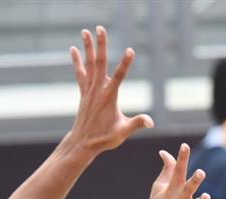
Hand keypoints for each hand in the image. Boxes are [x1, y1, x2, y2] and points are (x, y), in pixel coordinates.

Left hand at [66, 26, 152, 154]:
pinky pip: (80, 73)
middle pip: (100, 63)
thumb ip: (136, 124)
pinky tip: (74, 49)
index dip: (125, 64)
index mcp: (108, 98)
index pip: (119, 77)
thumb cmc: (104, 138)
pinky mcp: (84, 92)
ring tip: (86, 31)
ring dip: (88, 47)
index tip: (131, 50)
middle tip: (100, 28)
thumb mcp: (122, 132)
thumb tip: (151, 122)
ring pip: (89, 64)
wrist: (82, 143)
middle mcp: (97, 90)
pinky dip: (77, 61)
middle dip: (101, 45)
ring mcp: (89, 90)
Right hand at [140, 143, 225, 198]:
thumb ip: (166, 170)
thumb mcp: (159, 188)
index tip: (185, 146)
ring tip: (207, 197)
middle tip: (201, 172)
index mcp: (171, 190)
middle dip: (193, 181)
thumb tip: (164, 152)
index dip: (181, 158)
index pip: (177, 171)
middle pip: (187, 189)